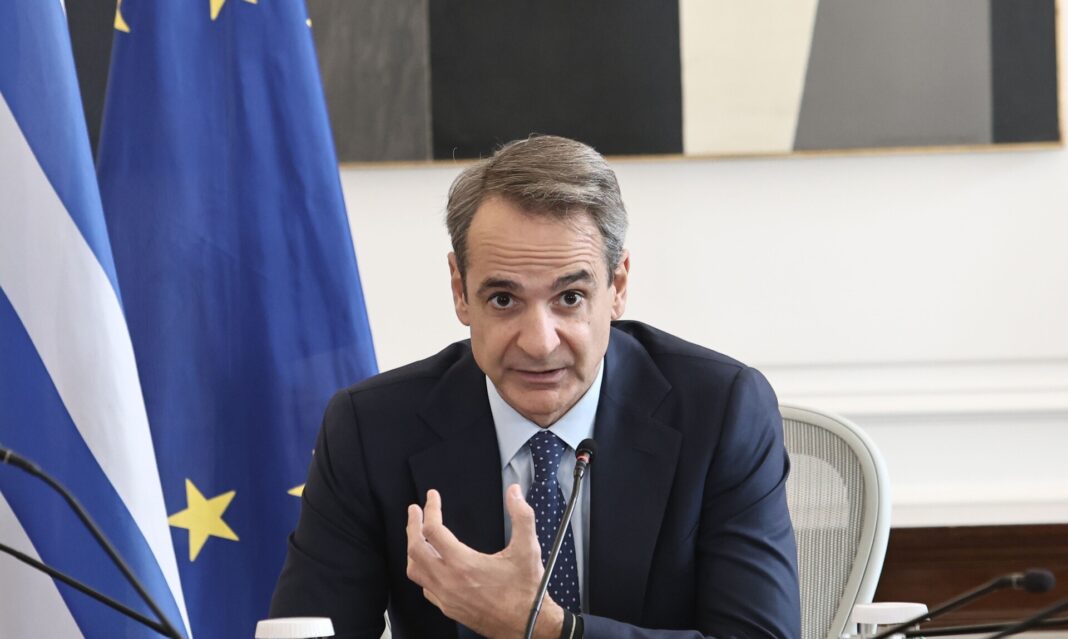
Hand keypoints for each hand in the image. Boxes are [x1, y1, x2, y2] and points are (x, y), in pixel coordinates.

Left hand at [406, 484, 563, 638]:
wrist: (528, 625)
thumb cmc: (526, 589)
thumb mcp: (528, 548)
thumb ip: (521, 516)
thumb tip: (514, 492)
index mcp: (463, 563)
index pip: (432, 530)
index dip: (430, 509)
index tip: (432, 497)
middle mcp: (448, 581)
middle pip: (415, 549)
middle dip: (412, 525)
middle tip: (414, 510)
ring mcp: (446, 597)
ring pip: (414, 570)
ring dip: (412, 549)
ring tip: (417, 534)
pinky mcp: (448, 608)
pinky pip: (425, 587)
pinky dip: (422, 571)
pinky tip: (430, 564)